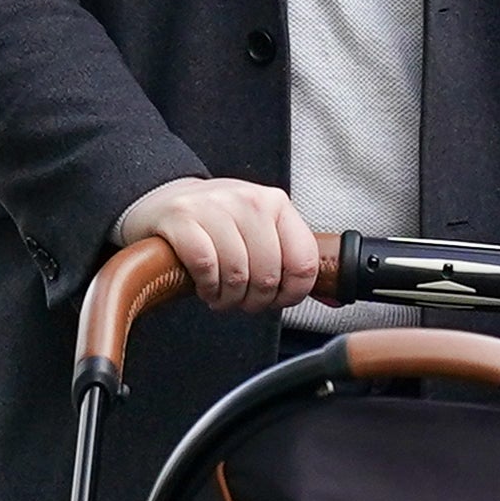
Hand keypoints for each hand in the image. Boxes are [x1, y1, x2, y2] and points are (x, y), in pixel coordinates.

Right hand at [115, 176, 324, 314]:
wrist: (163, 199)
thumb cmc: (217, 225)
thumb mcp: (260, 232)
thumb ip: (292, 261)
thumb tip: (335, 299)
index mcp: (276, 204)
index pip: (303, 261)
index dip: (291, 294)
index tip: (276, 300)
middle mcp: (248, 200)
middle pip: (268, 274)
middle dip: (255, 300)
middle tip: (241, 301)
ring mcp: (214, 206)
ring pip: (237, 272)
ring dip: (228, 298)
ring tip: (221, 295)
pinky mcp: (182, 217)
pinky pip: (205, 265)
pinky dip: (207, 286)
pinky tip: (204, 285)